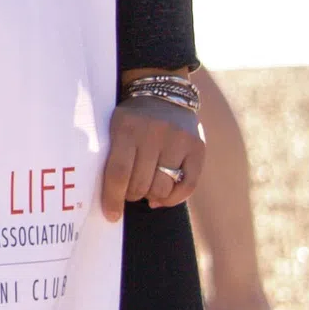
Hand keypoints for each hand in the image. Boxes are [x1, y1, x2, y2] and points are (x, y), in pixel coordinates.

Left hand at [98, 94, 204, 219]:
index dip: (113, 198)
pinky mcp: (197, 148)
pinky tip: (162, 197)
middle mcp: (154, 133)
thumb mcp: (116, 128)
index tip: (111, 215)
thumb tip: (114, 201)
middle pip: (141, 184)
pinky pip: (187, 186)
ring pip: (162, 188)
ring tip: (145, 189)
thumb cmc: (133, 120)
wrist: (163, 94)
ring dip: (151, 196)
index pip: (119, 172)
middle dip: (132, 195)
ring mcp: (178, 140)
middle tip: (130, 190)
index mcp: (127, 128)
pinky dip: (173, 198)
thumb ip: (113, 158)